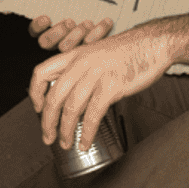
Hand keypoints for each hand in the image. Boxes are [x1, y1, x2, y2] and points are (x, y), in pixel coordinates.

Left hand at [28, 12, 188, 150]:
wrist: (153, 43)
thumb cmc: (128, 51)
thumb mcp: (97, 54)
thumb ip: (82, 71)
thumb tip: (74, 97)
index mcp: (74, 55)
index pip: (41, 73)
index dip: (35, 93)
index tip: (38, 109)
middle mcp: (81, 64)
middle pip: (54, 97)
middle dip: (47, 122)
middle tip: (48, 137)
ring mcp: (96, 75)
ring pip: (71, 108)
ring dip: (65, 130)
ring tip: (66, 143)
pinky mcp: (112, 86)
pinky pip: (93, 115)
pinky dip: (86, 132)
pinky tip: (85, 142)